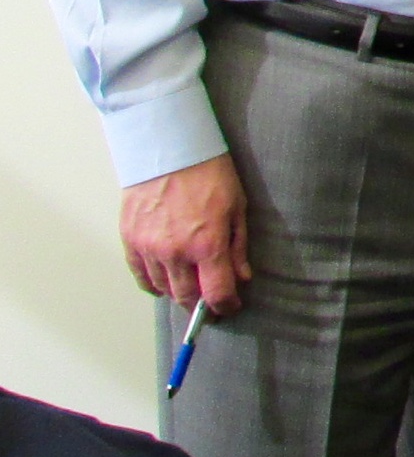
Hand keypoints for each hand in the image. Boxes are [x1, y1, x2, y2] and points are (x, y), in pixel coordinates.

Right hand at [120, 154, 250, 314]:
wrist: (169, 149)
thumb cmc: (209, 173)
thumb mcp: (236, 207)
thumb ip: (238, 247)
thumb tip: (241, 277)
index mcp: (206, 245)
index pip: (216, 294)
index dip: (226, 306)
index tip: (230, 307)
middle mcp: (175, 253)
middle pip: (186, 297)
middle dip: (201, 305)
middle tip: (210, 302)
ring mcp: (149, 248)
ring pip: (163, 288)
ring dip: (178, 293)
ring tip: (190, 288)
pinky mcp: (130, 240)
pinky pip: (140, 275)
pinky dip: (152, 283)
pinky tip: (164, 281)